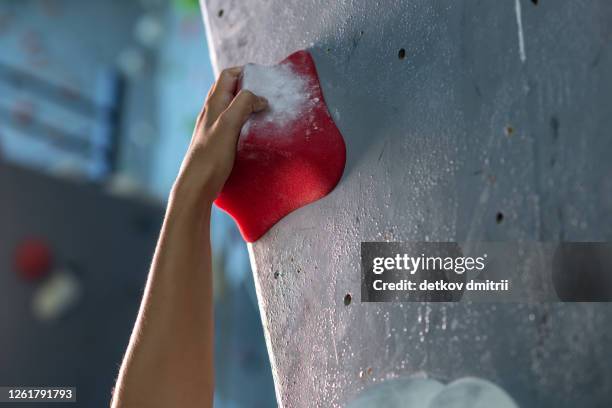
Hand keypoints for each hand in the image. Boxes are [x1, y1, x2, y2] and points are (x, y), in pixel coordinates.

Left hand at [173, 66, 267, 203]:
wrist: (197, 185)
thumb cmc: (211, 155)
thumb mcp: (229, 124)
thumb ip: (243, 104)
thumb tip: (259, 97)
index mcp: (214, 104)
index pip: (228, 75)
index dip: (245, 72)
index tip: (264, 79)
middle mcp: (212, 113)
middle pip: (230, 90)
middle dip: (249, 88)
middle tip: (268, 95)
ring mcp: (214, 128)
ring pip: (232, 108)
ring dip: (248, 106)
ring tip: (266, 112)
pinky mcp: (219, 143)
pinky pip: (234, 125)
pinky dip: (246, 122)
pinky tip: (256, 132)